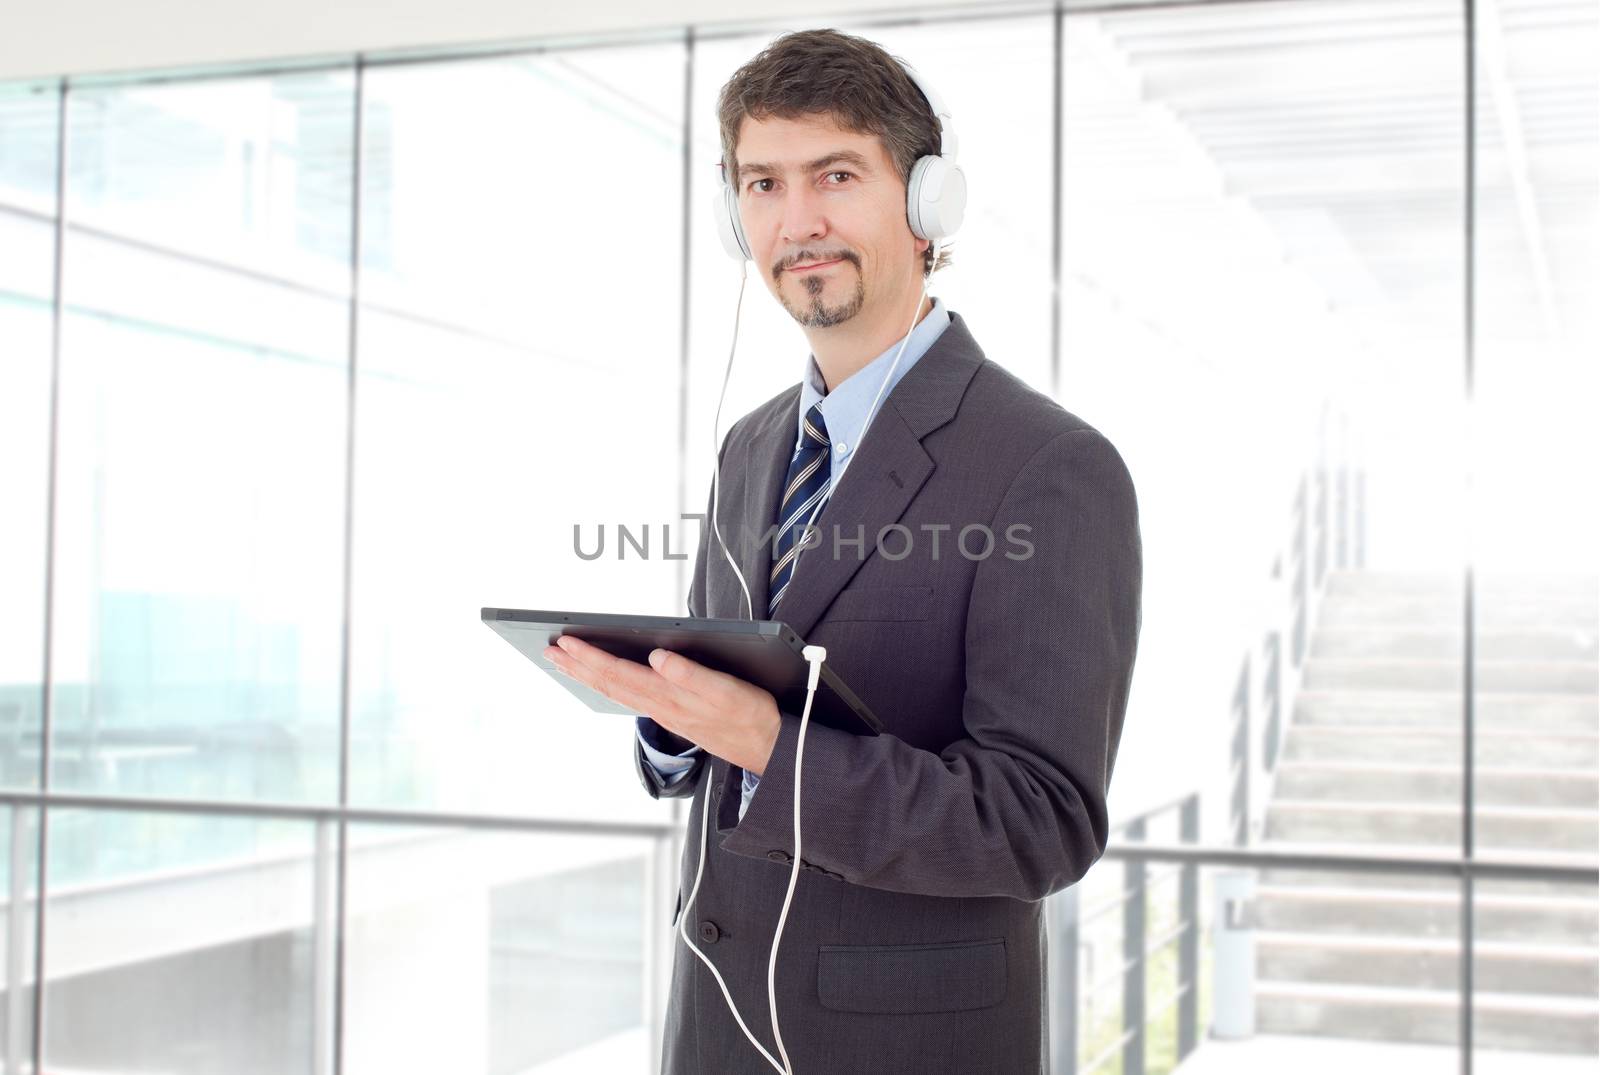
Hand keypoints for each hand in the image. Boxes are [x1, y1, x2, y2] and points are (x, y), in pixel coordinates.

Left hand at [544, 635, 781, 776]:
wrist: (768, 749)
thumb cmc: (751, 717)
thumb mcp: (727, 691)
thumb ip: (691, 675)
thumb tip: (656, 656)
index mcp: (669, 697)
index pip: (619, 673)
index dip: (590, 657)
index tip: (565, 642)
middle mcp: (660, 707)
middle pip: (609, 684)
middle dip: (577, 666)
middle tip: (549, 650)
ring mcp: (664, 714)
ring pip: (617, 692)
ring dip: (588, 676)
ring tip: (565, 663)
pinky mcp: (673, 715)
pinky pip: (630, 698)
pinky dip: (610, 685)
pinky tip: (605, 681)